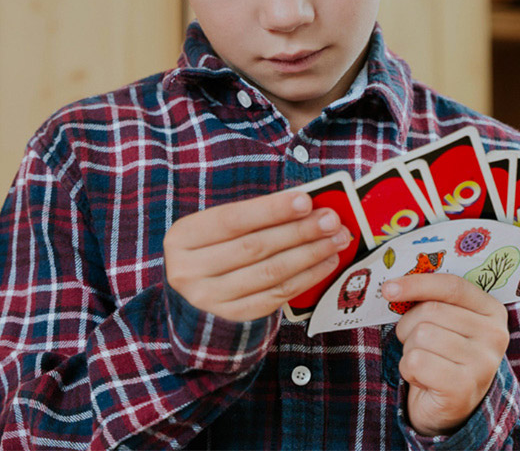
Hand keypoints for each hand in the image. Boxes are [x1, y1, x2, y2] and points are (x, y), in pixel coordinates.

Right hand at [163, 190, 350, 321]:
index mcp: (183, 237)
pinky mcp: (232, 319)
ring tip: (336, 239)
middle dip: (299, 231)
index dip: (271, 210)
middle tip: (332, 219)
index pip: (232, 219)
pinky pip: (275, 297)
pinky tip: (325, 263)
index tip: (306, 200)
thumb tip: (306, 204)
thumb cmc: (214, 248)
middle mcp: (189, 271)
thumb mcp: (218, 227)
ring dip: (309, 254)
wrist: (192, 295)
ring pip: (269, 273)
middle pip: (255, 247)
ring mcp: (209, 300)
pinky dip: (305, 278)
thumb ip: (256, 215)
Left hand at [383, 273, 509, 436]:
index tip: (388, 288)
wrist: (451, 408)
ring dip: (410, 349)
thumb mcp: (445, 322)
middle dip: (409, 325)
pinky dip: (408, 370)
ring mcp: (482, 363)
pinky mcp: (464, 388)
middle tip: (415, 343)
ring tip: (424, 362)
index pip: (452, 286)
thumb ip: (431, 299)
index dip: (417, 283)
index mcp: (492, 311)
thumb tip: (392, 287)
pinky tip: (424, 379)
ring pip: (421, 335)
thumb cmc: (443, 355)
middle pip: (431, 310)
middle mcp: (494, 335)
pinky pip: (416, 361)